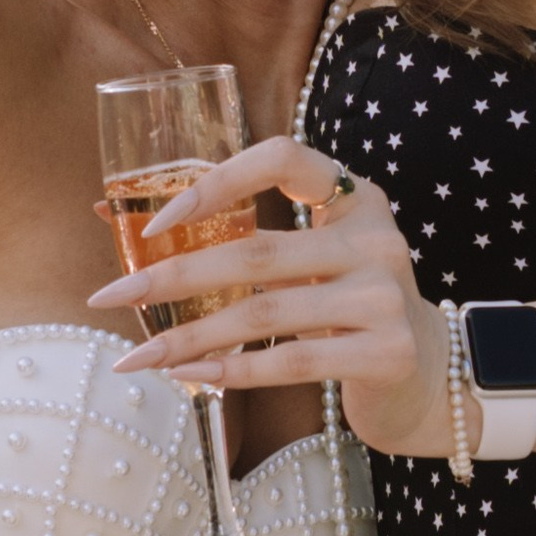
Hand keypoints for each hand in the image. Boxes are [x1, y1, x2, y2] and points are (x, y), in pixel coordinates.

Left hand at [81, 138, 455, 456]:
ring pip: (265, 313)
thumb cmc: (348, 310)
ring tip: (137, 357)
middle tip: (110, 296)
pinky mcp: (387, 351)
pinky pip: (291, 360)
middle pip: (256, 252)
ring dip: (189, 337)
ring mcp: (385, 296)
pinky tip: (192, 376)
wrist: (429, 377)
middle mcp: (376, 239)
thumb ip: (238, 238)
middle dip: (171, 276)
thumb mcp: (311, 262)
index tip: (160, 221)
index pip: (282, 158)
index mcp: (355, 199)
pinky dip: (233, 370)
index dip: (218, 179)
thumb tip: (107, 213)